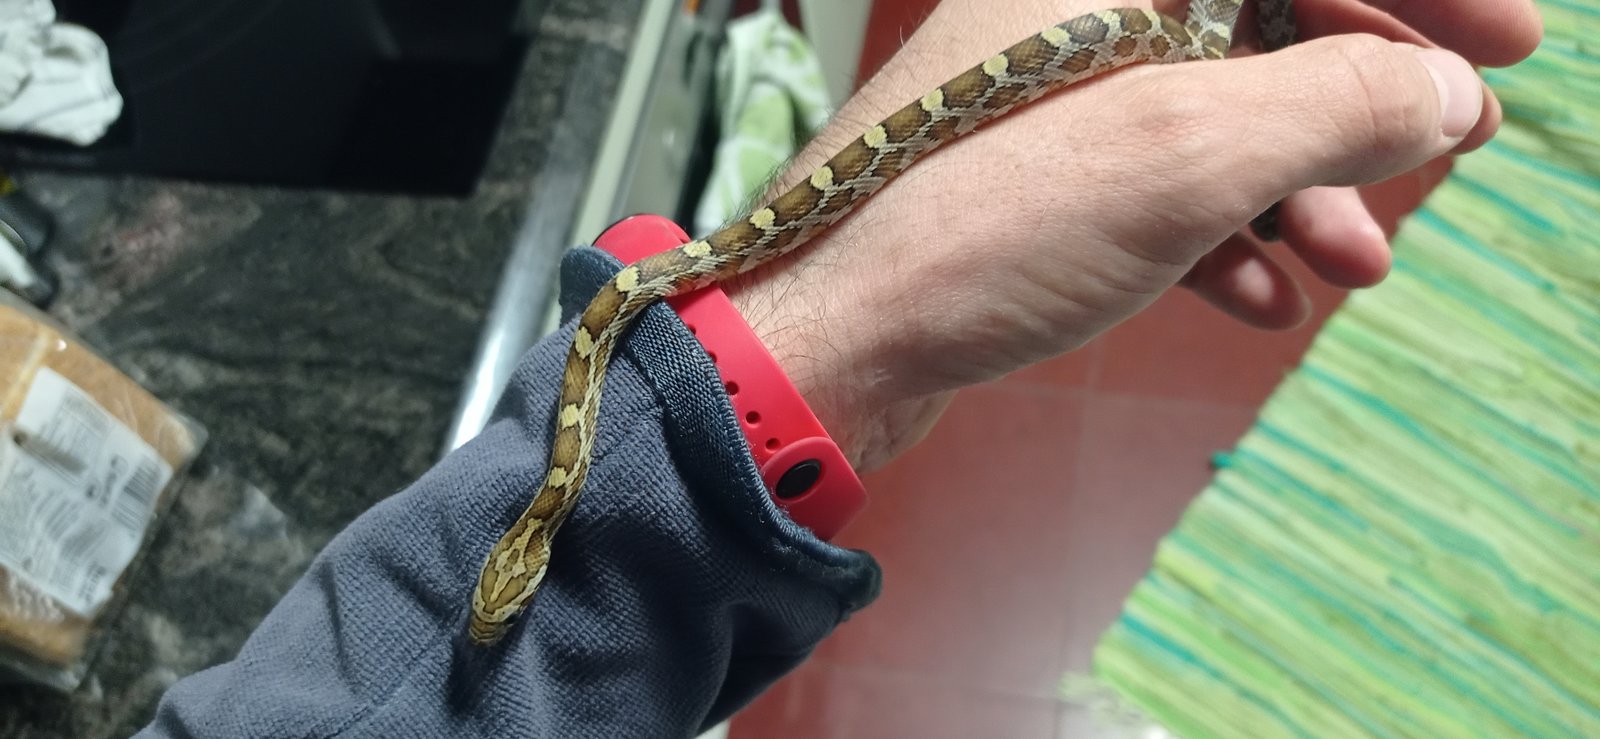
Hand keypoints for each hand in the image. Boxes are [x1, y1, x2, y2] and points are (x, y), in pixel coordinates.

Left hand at [725, 0, 1541, 470]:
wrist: (828, 343)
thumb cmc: (973, 229)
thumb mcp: (1186, 154)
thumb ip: (1335, 105)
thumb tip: (1437, 94)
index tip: (1499, 48)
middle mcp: (1067, 9)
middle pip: (1256, 19)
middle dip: (1359, 96)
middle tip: (1454, 143)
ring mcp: (1041, 93)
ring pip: (1208, 113)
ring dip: (1297, 187)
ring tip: (1354, 260)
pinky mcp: (1022, 177)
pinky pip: (1149, 184)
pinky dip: (1215, 236)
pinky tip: (1258, 298)